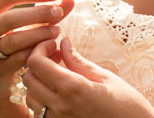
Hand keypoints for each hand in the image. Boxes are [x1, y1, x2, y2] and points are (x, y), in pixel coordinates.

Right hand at [0, 0, 74, 104]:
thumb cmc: (9, 43)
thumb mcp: (21, 24)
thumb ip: (45, 11)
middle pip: (10, 18)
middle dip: (38, 13)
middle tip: (59, 12)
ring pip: (15, 40)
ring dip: (39, 34)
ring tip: (57, 31)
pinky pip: (19, 59)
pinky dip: (37, 52)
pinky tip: (52, 49)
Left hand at [23, 37, 153, 117]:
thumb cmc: (126, 104)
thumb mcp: (104, 76)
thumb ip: (77, 60)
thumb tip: (64, 42)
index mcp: (72, 88)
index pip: (36, 63)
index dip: (40, 49)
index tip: (53, 44)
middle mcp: (60, 108)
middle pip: (27, 79)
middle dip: (36, 64)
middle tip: (54, 57)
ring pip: (29, 98)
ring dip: (37, 84)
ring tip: (56, 76)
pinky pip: (38, 115)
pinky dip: (41, 102)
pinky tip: (58, 94)